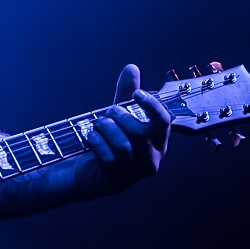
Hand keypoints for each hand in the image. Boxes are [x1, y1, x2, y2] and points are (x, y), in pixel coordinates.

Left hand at [75, 64, 170, 197]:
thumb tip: (131, 68)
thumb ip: (125, 93)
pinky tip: (91, 137)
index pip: (163, 122)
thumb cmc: (108, 142)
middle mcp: (151, 159)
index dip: (151, 105)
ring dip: (106, 129)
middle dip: (120, 117)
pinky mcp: (116, 181)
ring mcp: (134, 173)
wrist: (86, 169)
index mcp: (158, 142)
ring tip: (98, 125)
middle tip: (107, 113)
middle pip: (140, 132)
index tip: (136, 94)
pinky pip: (107, 157)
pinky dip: (96, 142)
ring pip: (123, 145)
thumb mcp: (118, 116)